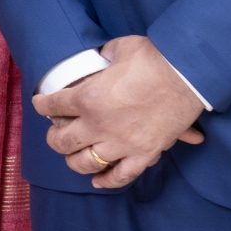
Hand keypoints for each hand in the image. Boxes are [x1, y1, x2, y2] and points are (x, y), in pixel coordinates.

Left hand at [34, 34, 207, 188]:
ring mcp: (121, 143)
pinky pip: (120, 176)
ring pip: (85, 163)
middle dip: (54, 137)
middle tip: (57, 132)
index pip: (52, 106)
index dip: (42, 105)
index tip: (41, 103)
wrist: (189, 74)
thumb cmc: (153, 58)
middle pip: (62, 141)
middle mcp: (98, 125)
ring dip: (75, 160)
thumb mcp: (118, 49)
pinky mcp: (143, 154)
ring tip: (74, 155)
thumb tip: (101, 59)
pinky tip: (98, 180)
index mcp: (87, 97)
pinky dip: (107, 180)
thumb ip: (103, 58)